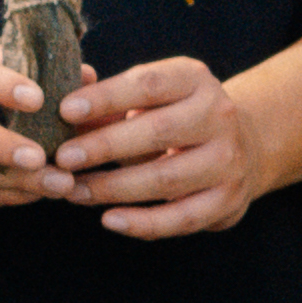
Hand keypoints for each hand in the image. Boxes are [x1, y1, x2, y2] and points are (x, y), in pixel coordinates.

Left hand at [45, 54, 261, 238]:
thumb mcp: (144, 99)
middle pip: (159, 131)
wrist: (239, 147)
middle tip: (62, 158)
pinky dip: (144, 223)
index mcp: (194, 80)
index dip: (106, 98)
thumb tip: (66, 99)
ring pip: (167, 178)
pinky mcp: (229, 200)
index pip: (148, 84)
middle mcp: (219, 116)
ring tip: (73, 191)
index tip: (65, 111)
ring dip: (114, 188)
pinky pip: (182, 217)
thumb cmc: (171, 117)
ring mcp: (229, 160)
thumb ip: (105, 99)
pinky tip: (109, 220)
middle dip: (104, 146)